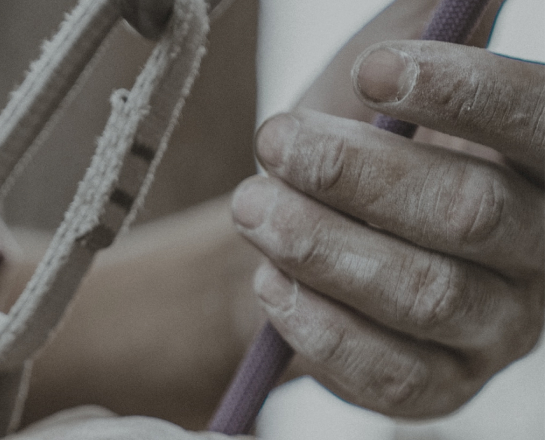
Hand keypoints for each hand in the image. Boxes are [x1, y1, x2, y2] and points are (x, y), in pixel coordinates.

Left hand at [231, 40, 543, 417]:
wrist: (301, 233)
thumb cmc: (349, 142)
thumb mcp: (386, 66)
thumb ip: (425, 23)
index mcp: (543, 164)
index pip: (541, 124)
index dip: (467, 94)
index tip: (374, 73)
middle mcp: (540, 252)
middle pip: (472, 214)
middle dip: (358, 175)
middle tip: (274, 140)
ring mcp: (496, 329)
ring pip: (423, 295)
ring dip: (323, 246)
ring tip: (251, 207)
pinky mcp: (440, 387)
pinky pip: (391, 374)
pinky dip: (320, 327)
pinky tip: (271, 283)